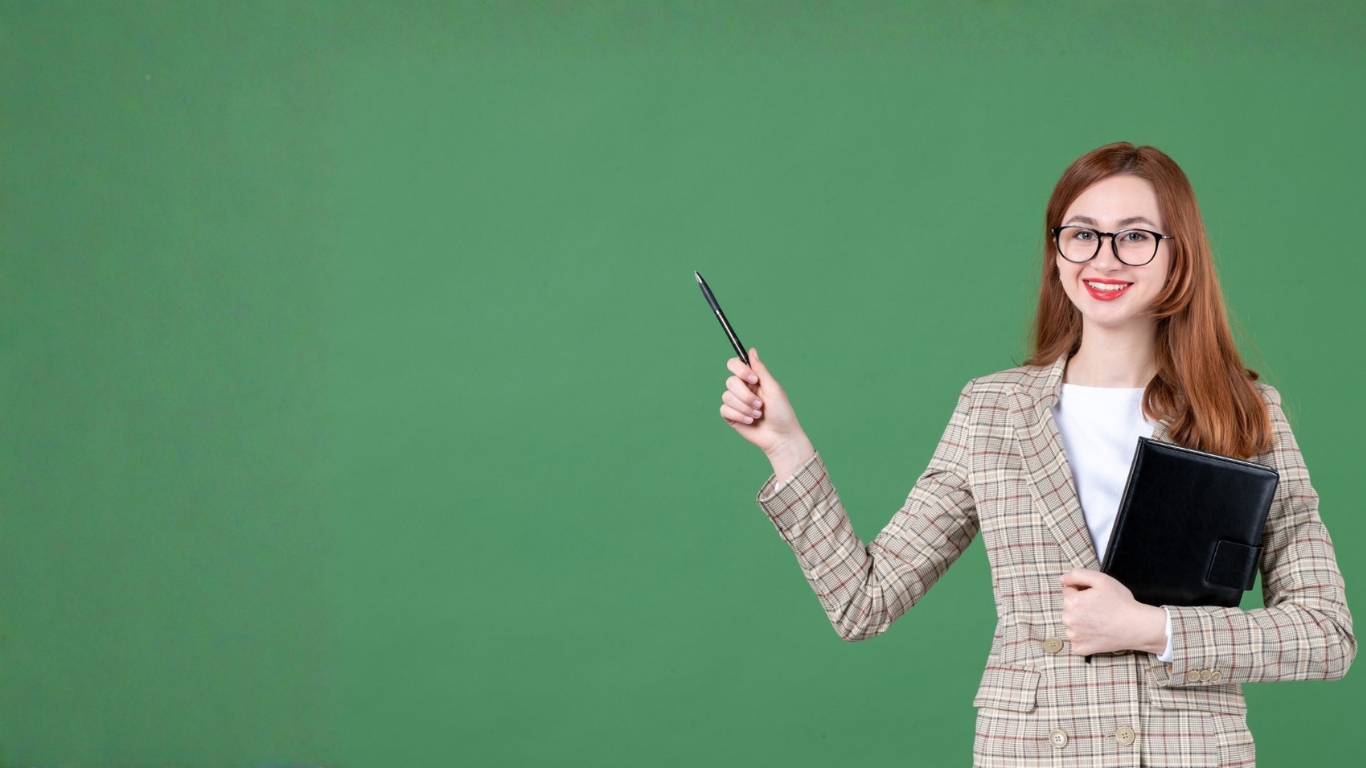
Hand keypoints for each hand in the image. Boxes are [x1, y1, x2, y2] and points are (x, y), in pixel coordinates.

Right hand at [718, 348, 813, 477]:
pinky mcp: (731, 416)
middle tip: (760, 405)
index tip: (753, 380)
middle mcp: (742, 389)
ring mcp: (736, 402)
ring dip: (745, 408)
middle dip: (746, 395)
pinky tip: (750, 421)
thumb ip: (761, 370)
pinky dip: (739, 416)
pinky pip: (725, 409)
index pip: (735, 364)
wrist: (780, 437)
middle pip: (730, 382)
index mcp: (752, 379)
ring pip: (727, 396)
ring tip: (757, 415)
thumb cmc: (781, 412)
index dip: (740, 370)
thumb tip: (752, 350)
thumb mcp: (773, 388)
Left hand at [1059, 569, 1166, 655]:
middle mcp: (1068, 620)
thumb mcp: (1101, 579)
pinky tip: (1097, 632)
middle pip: (1069, 607)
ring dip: (1081, 620)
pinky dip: (1084, 636)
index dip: (1082, 590)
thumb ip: (1077, 575)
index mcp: (1071, 602)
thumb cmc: (1121, 602)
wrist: (1137, 627)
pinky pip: (1076, 639)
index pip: (1068, 590)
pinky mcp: (1080, 648)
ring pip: (1072, 623)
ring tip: (1100, 620)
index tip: (1095, 596)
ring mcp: (1073, 636)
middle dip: (1080, 605)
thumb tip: (1062, 579)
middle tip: (1100, 608)